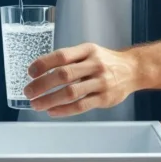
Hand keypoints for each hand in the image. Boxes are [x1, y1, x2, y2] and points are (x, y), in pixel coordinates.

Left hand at [23, 43, 139, 117]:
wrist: (132, 70)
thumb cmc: (105, 61)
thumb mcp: (89, 51)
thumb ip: (69, 59)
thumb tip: (40, 70)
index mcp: (88, 50)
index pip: (62, 55)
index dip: (44, 63)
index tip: (30, 72)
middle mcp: (95, 65)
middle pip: (64, 74)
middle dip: (42, 84)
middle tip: (28, 92)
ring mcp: (101, 82)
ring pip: (71, 92)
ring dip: (50, 100)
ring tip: (36, 104)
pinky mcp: (105, 99)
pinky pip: (81, 106)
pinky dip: (64, 110)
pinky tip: (52, 111)